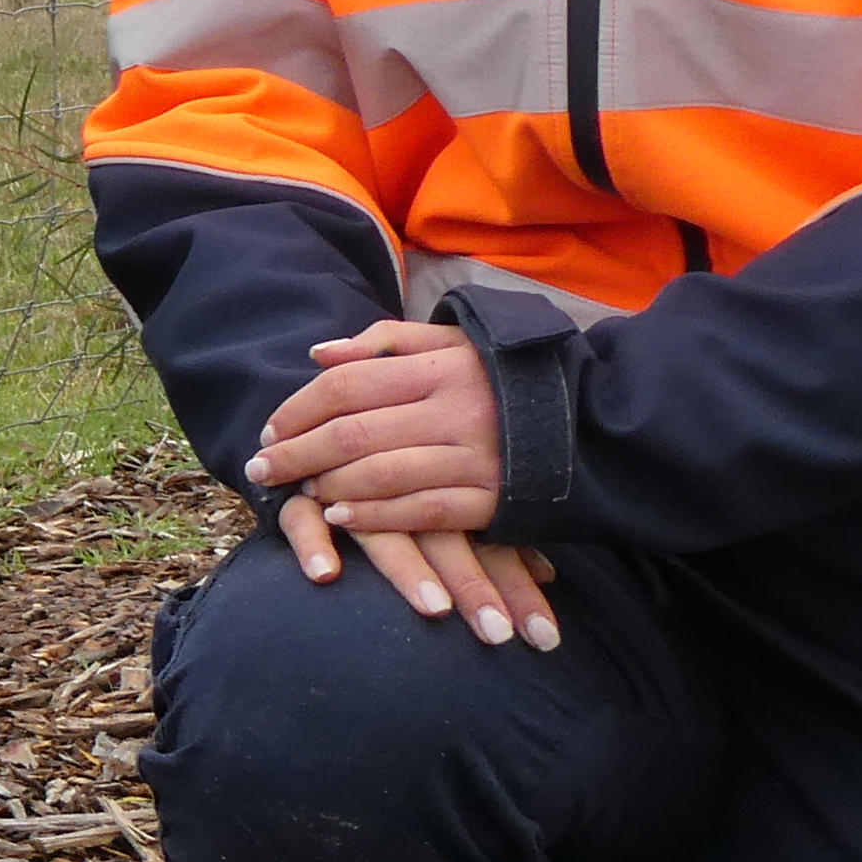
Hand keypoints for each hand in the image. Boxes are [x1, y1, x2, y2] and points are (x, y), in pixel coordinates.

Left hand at [253, 318, 552, 644]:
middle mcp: (455, 408)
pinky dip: (375, 516)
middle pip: (353, 432)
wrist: (599, 422)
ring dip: (330, 486)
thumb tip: (317, 354)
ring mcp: (476, 455)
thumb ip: (387, 344)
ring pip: (381, 473)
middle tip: (261, 471)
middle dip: (296, 454)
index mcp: (441, 365)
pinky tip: (340, 518)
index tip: (267, 431)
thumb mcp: (456, 343)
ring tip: (302, 492)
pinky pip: (423, 511)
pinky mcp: (495, 498)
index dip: (298, 409)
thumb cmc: (510, 379)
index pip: (347, 384)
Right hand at [272, 493, 563, 647]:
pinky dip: (312, 544)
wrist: (314, 419)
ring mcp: (347, 489)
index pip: (489, 537)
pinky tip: (326, 576)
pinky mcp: (296, 496)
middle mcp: (400, 486)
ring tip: (435, 608)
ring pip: (382, 531)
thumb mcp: (441, 490)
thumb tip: (550, 573)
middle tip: (500, 636)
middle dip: (476, 587)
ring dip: (408, 569)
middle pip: (445, 538)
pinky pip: (301, 521)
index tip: (545, 638)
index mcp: (442, 483)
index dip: (516, 585)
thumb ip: (491, 527)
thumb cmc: (390, 464)